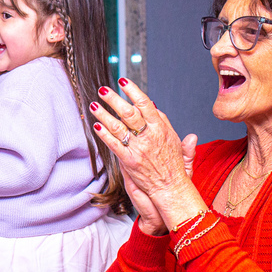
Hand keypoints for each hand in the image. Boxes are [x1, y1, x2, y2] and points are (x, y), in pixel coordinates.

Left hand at [89, 79, 203, 228]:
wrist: (172, 189)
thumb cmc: (175, 167)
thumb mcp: (177, 142)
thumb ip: (166, 123)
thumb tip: (157, 109)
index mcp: (162, 128)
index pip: (146, 104)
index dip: (133, 91)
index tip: (123, 81)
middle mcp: (150, 136)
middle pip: (129, 112)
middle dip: (114, 99)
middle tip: (102, 90)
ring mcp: (139, 148)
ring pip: (118, 127)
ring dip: (104, 114)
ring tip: (94, 105)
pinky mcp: (129, 161)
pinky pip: (114, 145)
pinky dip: (104, 135)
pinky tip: (96, 126)